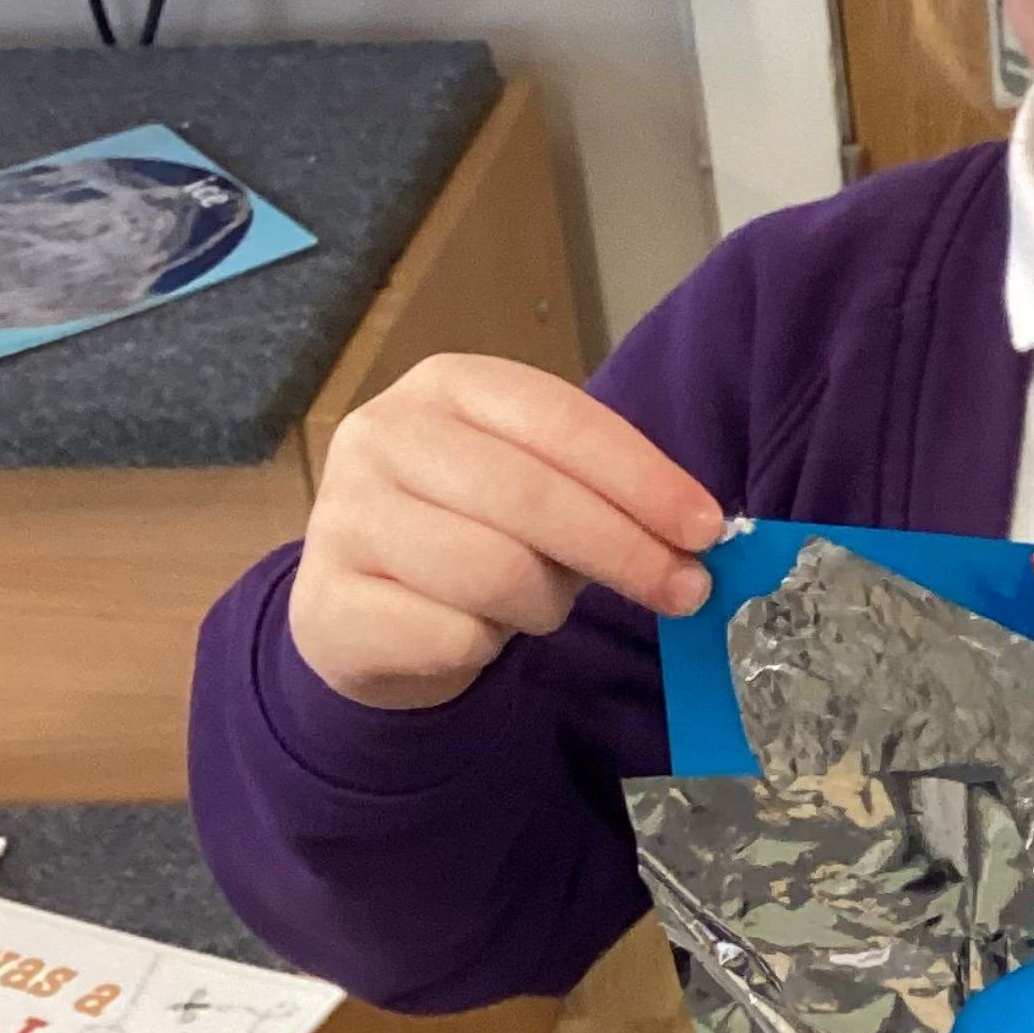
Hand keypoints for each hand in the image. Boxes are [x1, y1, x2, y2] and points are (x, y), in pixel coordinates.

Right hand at [287, 352, 723, 710]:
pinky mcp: (327, 603)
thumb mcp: (535, 487)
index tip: (707, 528)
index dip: (643, 477)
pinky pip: (452, 636)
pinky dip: (487, 647)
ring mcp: (345, 517)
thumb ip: (603, 492)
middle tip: (686, 591)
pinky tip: (477, 635)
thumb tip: (698, 534)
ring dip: (546, 605)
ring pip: (495, 572)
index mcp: (448, 385)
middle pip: (532, 497)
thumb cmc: (471, 531)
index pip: (561, 421)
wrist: (362, 609)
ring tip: (542, 607)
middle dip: (625, 551)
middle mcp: (383, 435)